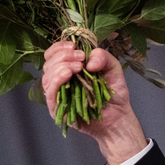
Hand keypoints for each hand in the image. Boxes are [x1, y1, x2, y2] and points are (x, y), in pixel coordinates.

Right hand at [42, 42, 147, 164]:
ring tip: (78, 67)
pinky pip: (50, 92)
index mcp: (69, 69)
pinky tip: (68, 74)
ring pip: (47, 77)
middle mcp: (60, 81)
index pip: (53, 55)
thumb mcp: (113, 68)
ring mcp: (57, 95)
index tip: (74, 46)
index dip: (59, 48)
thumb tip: (88, 60)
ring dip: (61, 66)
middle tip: (80, 58)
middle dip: (63, 56)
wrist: (118, 117)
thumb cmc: (114, 94)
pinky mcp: (57, 109)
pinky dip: (57, 80)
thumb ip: (103, 57)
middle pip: (48, 64)